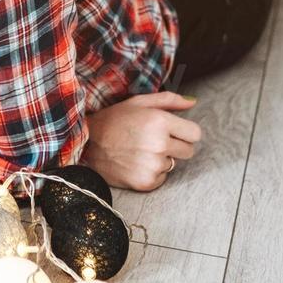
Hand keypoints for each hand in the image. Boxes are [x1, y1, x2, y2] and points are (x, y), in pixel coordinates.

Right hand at [81, 91, 200, 191]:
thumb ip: (169, 100)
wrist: (86, 144)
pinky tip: (135, 163)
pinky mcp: (146, 182)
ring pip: (173, 164)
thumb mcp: (139, 102)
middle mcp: (159, 144)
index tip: (174, 132)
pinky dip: (152, 172)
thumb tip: (193, 102)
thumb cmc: (113, 120)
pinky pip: (162, 178)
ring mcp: (153, 165)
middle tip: (154, 141)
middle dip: (176, 146)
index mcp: (160, 121)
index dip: (185, 132)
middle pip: (189, 151)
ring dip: (162, 159)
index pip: (195, 134)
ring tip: (140, 151)